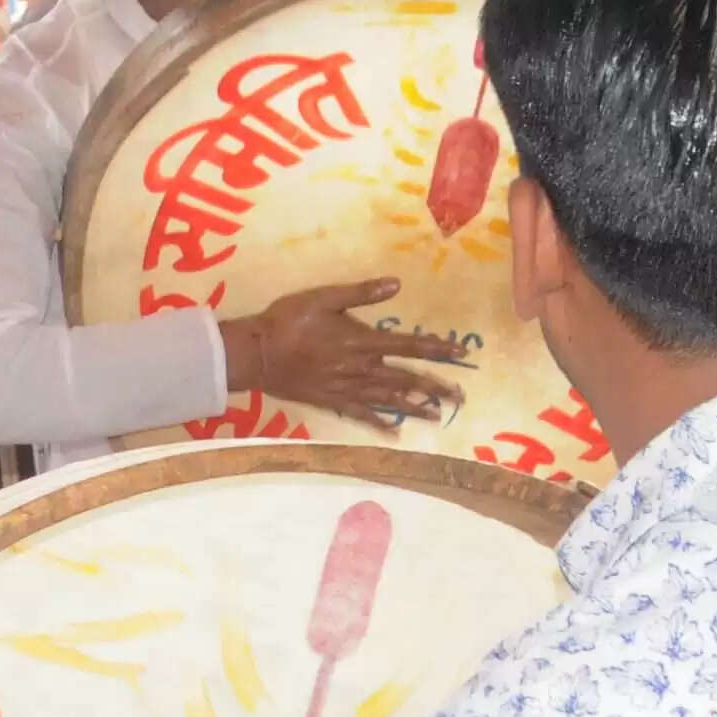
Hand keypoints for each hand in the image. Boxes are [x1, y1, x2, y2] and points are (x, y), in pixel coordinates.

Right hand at [221, 278, 468, 429]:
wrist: (257, 353)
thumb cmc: (288, 320)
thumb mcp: (323, 297)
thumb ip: (361, 293)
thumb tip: (396, 284)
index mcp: (361, 341)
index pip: (408, 345)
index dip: (436, 348)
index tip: (460, 352)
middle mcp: (360, 369)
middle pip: (405, 379)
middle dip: (434, 387)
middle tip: (459, 397)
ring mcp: (346, 389)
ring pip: (388, 400)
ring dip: (415, 407)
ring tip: (437, 416)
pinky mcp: (332, 401)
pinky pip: (361, 415)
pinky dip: (379, 423)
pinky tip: (395, 432)